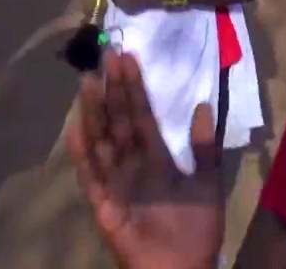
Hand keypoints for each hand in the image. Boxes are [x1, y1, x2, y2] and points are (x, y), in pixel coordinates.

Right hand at [65, 53, 222, 268]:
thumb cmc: (197, 231)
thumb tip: (203, 104)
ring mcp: (115, 183)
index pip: (142, 116)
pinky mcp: (103, 205)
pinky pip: (91, 177)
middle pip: (119, 122)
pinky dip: (83, 155)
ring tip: (89, 81)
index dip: (135, 88)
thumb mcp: (208, 184)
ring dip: (95, 112)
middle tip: (107, 55)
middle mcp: (132, 165)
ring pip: (102, 141)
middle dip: (114, 90)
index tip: (128, 58)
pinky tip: (77, 130)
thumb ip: (203, 147)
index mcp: (156, 159)